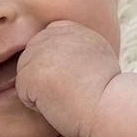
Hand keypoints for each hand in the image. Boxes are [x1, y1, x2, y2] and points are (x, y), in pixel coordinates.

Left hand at [14, 20, 120, 136]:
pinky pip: (23, 92)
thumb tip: (59, 52)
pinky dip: (38, 105)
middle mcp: (52, 34)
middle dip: (47, 78)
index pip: (46, 44)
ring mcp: (40, 52)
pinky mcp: (31, 72)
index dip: (57, 67)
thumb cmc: (109, 92)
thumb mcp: (99, 55)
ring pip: (25, 74)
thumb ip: (76, 46)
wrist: (113, 108)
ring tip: (68, 96)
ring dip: (41, 91)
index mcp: (70, 28)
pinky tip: (60, 103)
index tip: (78, 79)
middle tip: (74, 90)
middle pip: (32, 58)